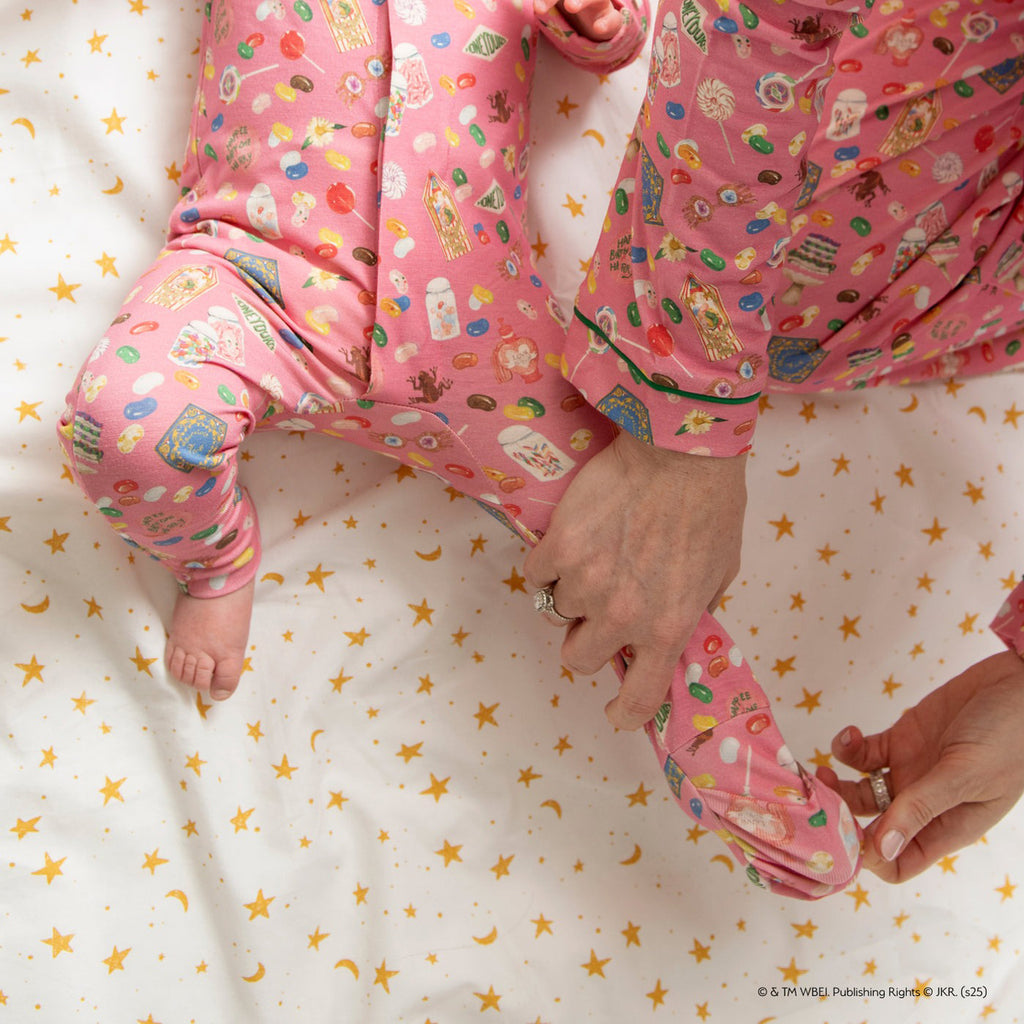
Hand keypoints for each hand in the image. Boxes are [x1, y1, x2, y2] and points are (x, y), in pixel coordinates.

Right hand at [523, 429, 746, 729]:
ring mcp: (586, 583)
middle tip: (596, 613)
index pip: (639, 697)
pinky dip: (549, 562)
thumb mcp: (722, 572)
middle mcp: (622, 616)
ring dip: (571, 592)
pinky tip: (568, 542)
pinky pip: (537, 573)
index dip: (623, 712)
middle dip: (585, 639)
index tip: (615, 711)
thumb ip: (695, 609)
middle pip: (577, 658)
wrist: (679, 452)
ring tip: (592, 558)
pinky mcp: (559, 548)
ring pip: (557, 610)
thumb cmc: (711, 508)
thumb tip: (675, 630)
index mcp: (667, 628)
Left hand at [535, 0, 623, 40]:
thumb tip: (508, 2)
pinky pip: (612, 20)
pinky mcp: (609, 19)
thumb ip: (537, 1)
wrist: (595, 22)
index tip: (535, 6)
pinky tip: (599, 29)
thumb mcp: (548, 0)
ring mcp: (598, 1)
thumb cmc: (564, 6)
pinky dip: (606, 24)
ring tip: (571, 6)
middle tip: (540, 6)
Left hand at [816, 651, 1023, 881]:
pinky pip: (862, 753)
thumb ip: (922, 808)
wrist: (1017, 684)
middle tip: (821, 800)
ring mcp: (910, 771)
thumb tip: (882, 849)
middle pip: (870, 827)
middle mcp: (923, 804)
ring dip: (837, 784)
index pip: (899, 861)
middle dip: (841, 819)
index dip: (869, 857)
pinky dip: (848, 747)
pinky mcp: (901, 739)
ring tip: (824, 770)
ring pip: (858, 791)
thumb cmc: (1007, 736)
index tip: (844, 835)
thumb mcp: (965, 775)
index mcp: (945, 826)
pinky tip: (851, 734)